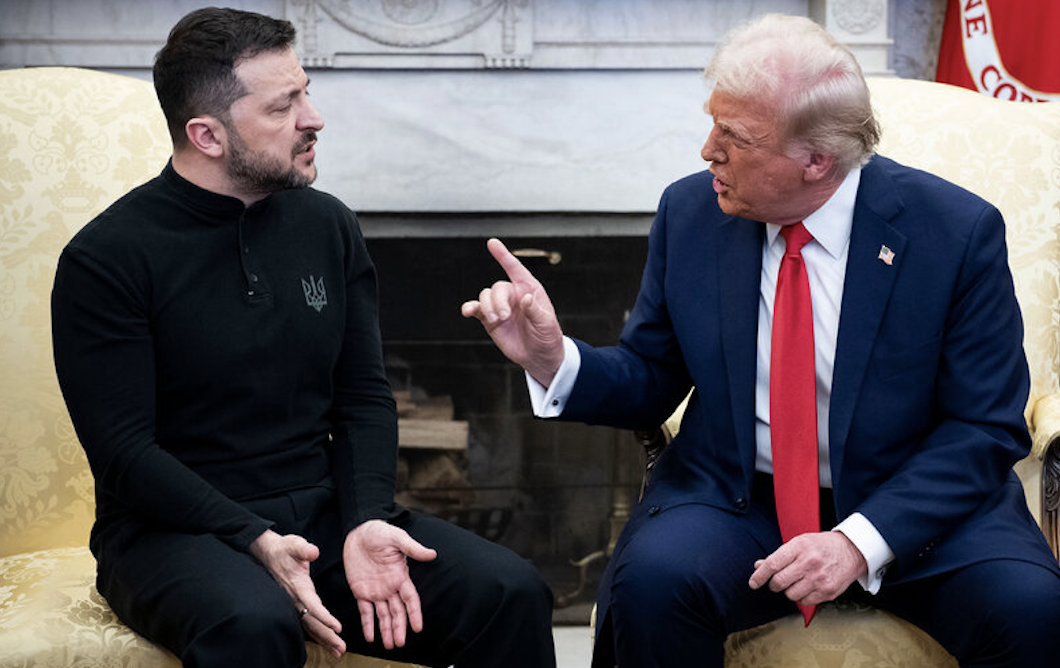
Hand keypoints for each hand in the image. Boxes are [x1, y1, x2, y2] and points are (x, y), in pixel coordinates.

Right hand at [249, 529, 345, 657]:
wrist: (269, 553)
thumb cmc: (285, 549)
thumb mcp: (295, 545)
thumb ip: (304, 549)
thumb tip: (313, 552)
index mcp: (298, 586)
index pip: (312, 605)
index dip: (324, 617)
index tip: (337, 627)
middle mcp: (295, 598)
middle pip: (312, 622)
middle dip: (326, 636)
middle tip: (341, 648)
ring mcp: (294, 603)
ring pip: (309, 626)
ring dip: (323, 639)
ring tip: (337, 651)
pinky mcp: (296, 604)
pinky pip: (307, 622)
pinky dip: (318, 634)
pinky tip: (326, 642)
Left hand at [343, 520, 437, 649]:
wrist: (358, 531)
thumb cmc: (380, 532)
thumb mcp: (398, 538)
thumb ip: (413, 549)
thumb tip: (432, 554)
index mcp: (400, 576)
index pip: (410, 599)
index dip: (414, 614)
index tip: (418, 628)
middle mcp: (390, 587)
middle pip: (397, 612)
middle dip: (399, 627)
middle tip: (399, 643)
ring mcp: (376, 591)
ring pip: (383, 615)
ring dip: (386, 630)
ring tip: (389, 645)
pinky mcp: (361, 591)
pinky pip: (365, 611)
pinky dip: (367, 624)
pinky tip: (370, 637)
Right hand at [460, 238, 564, 386]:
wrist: (539, 356)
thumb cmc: (548, 336)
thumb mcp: (547, 324)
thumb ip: (535, 310)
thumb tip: (525, 298)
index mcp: (529, 289)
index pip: (515, 268)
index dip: (503, 255)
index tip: (492, 242)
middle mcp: (513, 295)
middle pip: (497, 287)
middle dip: (497, 300)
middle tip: (503, 317)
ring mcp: (500, 306)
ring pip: (485, 296)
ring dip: (487, 307)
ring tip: (497, 321)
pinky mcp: (490, 320)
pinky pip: (476, 309)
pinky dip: (470, 308)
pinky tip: (468, 311)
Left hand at [748, 532, 866, 606]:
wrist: (851, 551)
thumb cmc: (822, 546)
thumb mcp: (799, 543)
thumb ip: (779, 556)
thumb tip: (758, 566)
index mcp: (799, 547)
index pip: (772, 564)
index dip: (759, 576)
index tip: (753, 583)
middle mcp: (809, 562)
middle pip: (779, 582)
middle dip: (774, 584)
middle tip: (778, 581)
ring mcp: (820, 578)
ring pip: (790, 594)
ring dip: (789, 591)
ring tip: (797, 581)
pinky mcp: (828, 591)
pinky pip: (804, 602)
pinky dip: (802, 597)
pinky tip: (808, 587)